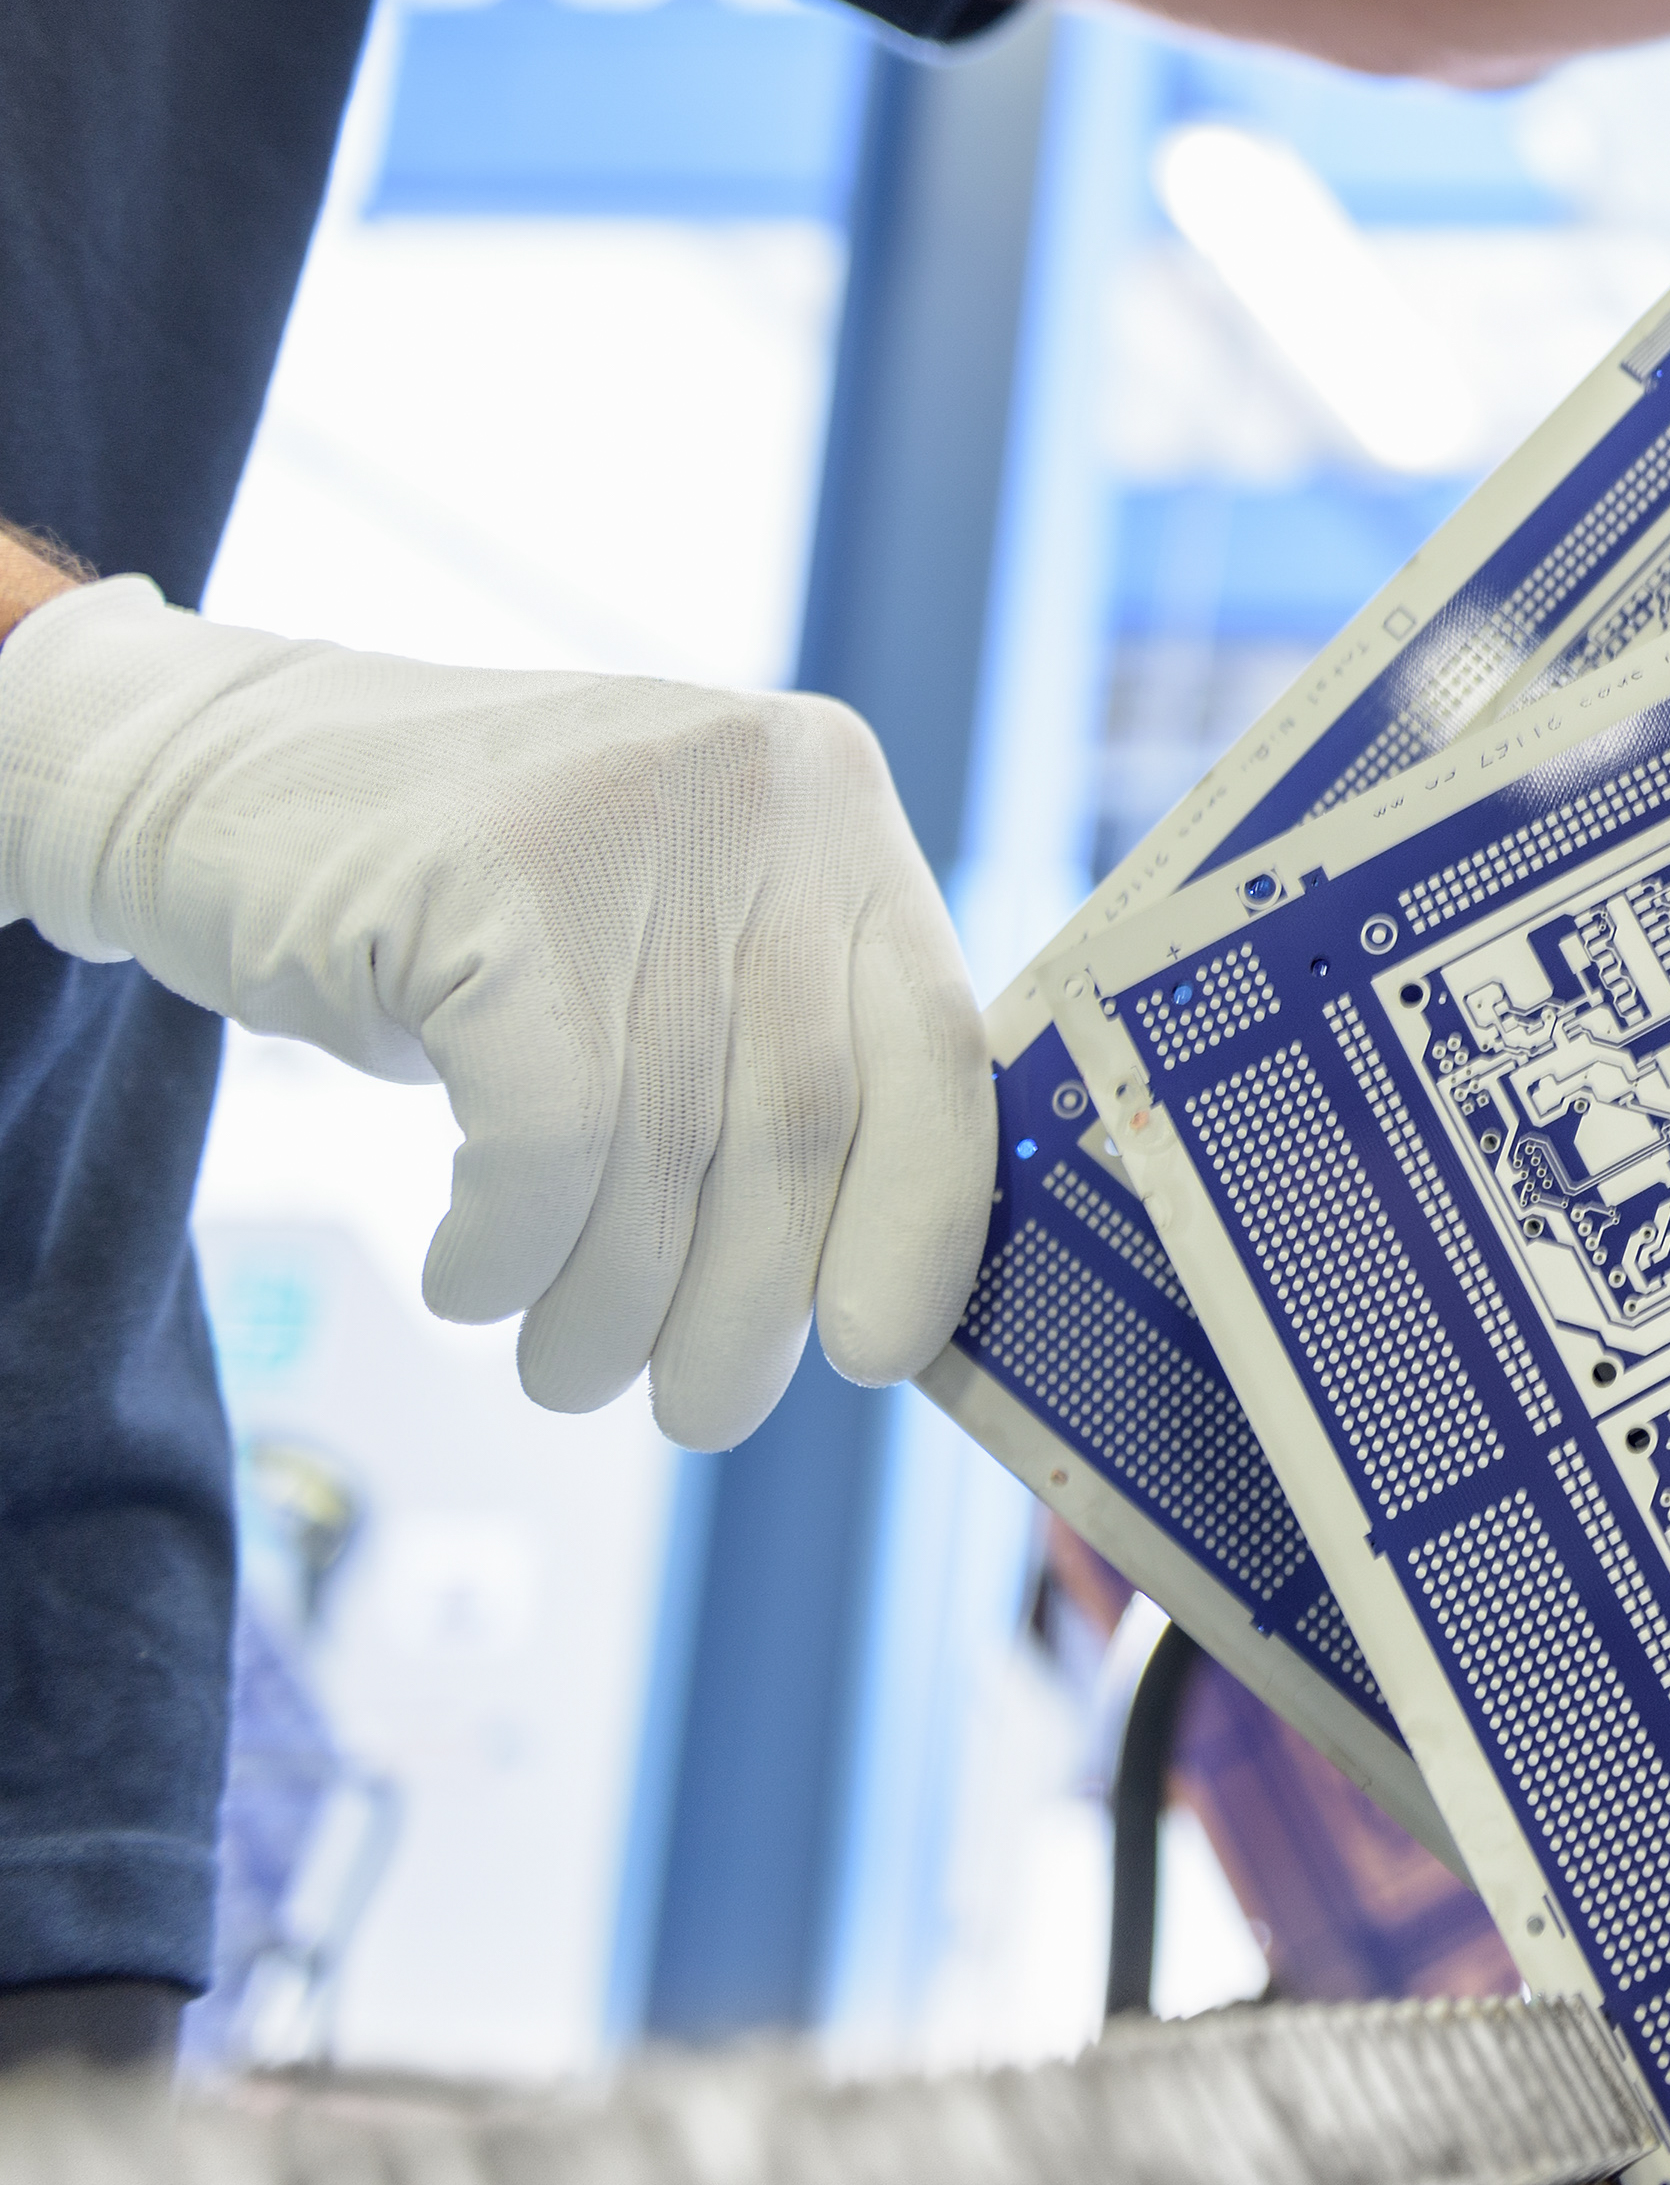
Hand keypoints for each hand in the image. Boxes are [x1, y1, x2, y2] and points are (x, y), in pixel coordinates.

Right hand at [0, 580, 992, 1445]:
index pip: (938, 1046)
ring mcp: (623, 822)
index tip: (876, 1349)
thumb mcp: (666, 932)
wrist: (216, 775)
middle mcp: (762, 794)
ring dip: (614, 1306)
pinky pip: (541, 1139)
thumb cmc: (471, 912)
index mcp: (838, 805)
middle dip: (748, 1304)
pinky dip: (512, 1249)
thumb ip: (776, 1049)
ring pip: (660, 1148)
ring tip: (569, 1366)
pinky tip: (475, 1279)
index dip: (925, 1218)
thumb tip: (875, 1291)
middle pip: (800, 1121)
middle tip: (698, 1409)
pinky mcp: (480, 880)